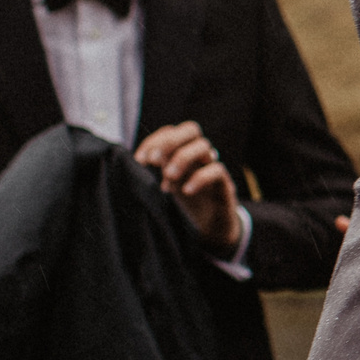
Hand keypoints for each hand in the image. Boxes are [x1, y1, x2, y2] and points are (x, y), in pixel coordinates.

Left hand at [134, 120, 241, 250]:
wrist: (210, 230)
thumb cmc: (184, 207)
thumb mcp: (165, 189)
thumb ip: (153, 174)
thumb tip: (135, 164)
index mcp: (182, 153)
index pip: (170, 132)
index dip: (154, 141)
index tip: (140, 160)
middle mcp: (198, 156)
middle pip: (191, 129)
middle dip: (170, 141)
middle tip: (154, 160)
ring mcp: (212, 168)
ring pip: (204, 146)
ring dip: (182, 158)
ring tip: (168, 177)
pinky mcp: (225, 184)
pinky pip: (217, 170)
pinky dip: (200, 178)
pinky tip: (186, 191)